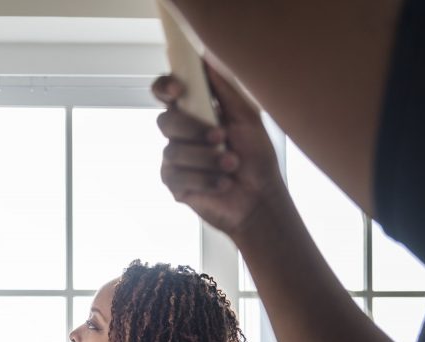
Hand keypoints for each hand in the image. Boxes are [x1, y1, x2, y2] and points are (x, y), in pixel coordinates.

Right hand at [154, 62, 289, 241]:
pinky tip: (223, 183)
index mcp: (195, 113)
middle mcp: (180, 135)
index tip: (179, 90)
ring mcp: (174, 160)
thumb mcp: (247, 118)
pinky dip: (205, 179)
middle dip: (193, 130)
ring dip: (207, 159)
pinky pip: (177, 176)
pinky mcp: (174, 184)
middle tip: (221, 138)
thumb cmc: (256, 158)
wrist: (259, 198)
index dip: (165, 87)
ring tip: (232, 166)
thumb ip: (226, 91)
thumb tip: (207, 60)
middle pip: (165, 121)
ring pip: (173, 151)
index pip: (165, 93)